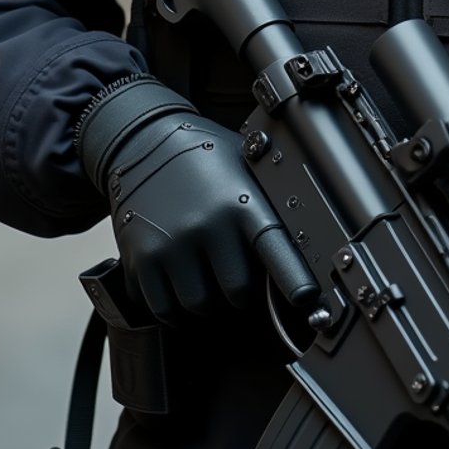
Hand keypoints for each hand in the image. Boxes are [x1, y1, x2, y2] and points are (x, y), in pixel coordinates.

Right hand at [77, 76, 316, 322]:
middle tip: (236, 275)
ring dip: (207, 302)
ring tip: (206, 276)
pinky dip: (173, 308)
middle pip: (236, 292)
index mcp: (240, 202)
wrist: (146, 139)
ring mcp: (171, 244)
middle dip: (240, 292)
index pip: (273, 248)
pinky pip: (163, 308)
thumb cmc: (205, 155)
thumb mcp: (244, 165)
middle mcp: (206, 225)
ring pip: (199, 305)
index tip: (306, 300)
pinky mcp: (142, 258)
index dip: (292, 279)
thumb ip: (266, 203)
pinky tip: (179, 285)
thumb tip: (304, 234)